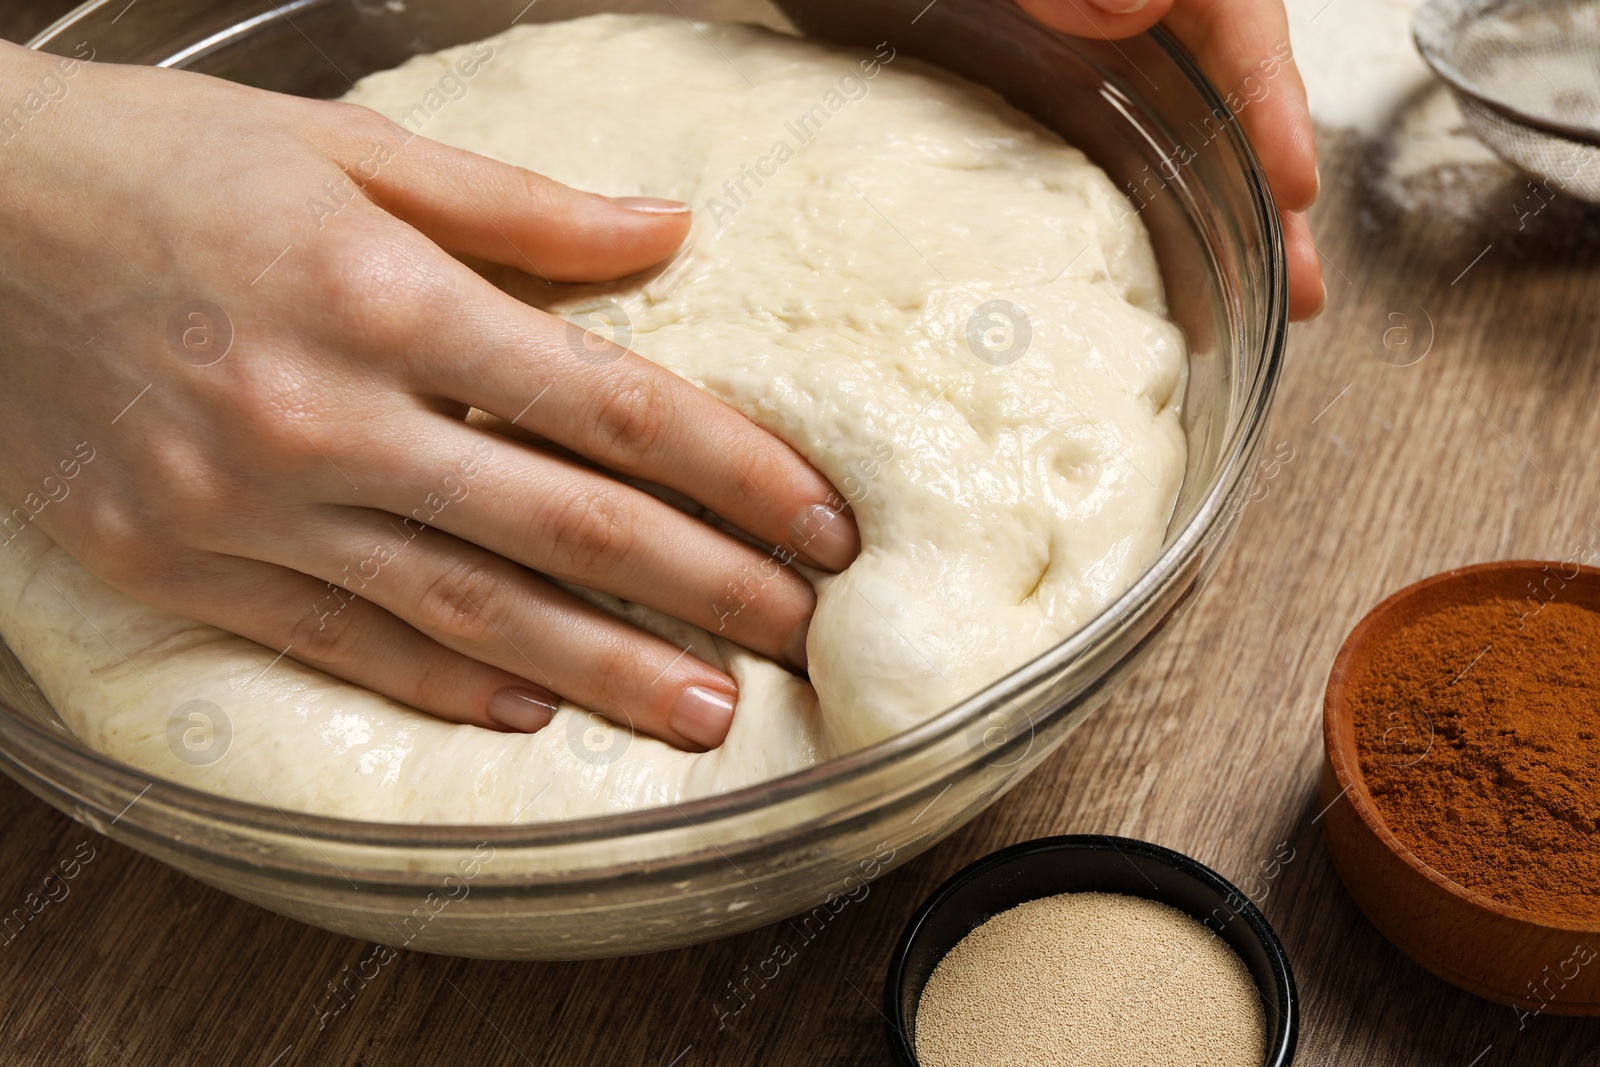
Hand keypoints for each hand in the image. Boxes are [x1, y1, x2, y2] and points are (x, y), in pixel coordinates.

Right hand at [0, 42, 858, 750]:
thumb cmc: (162, 164)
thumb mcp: (347, 146)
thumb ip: (521, 208)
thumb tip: (668, 232)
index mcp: (384, 294)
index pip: (611, 404)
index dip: (735, 471)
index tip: (819, 521)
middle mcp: (325, 417)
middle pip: (562, 528)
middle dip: (701, 589)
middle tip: (798, 635)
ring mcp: (248, 510)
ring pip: (465, 615)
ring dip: (601, 674)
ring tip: (703, 716)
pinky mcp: (180, 569)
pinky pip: (342, 648)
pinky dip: (445, 689)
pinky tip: (531, 718)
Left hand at [1019, 0, 1324, 319]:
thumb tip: (1134, 4)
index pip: (1248, 28)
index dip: (1277, 112)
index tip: (1296, 182)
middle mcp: (1164, 5)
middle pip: (1238, 101)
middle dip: (1277, 199)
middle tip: (1305, 291)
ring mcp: (1121, 44)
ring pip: (1194, 131)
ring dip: (1231, 216)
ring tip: (1263, 302)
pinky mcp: (1075, 75)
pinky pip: (1130, 141)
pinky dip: (1160, 200)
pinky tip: (1167, 259)